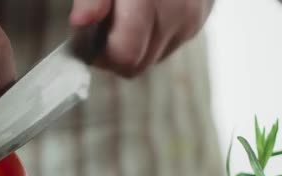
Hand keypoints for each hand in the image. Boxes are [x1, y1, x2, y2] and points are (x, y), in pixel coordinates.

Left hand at [70, 0, 214, 76]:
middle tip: (105, 28)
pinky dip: (154, 36)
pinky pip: (171, 44)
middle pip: (138, 63)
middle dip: (117, 53)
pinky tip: (147, 13)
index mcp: (148, 1)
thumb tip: (81, 23)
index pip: (125, 56)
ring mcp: (192, 19)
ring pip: (154, 58)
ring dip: (136, 46)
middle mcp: (176, 13)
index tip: (91, 41)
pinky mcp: (200, 20)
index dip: (103, 56)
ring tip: (127, 16)